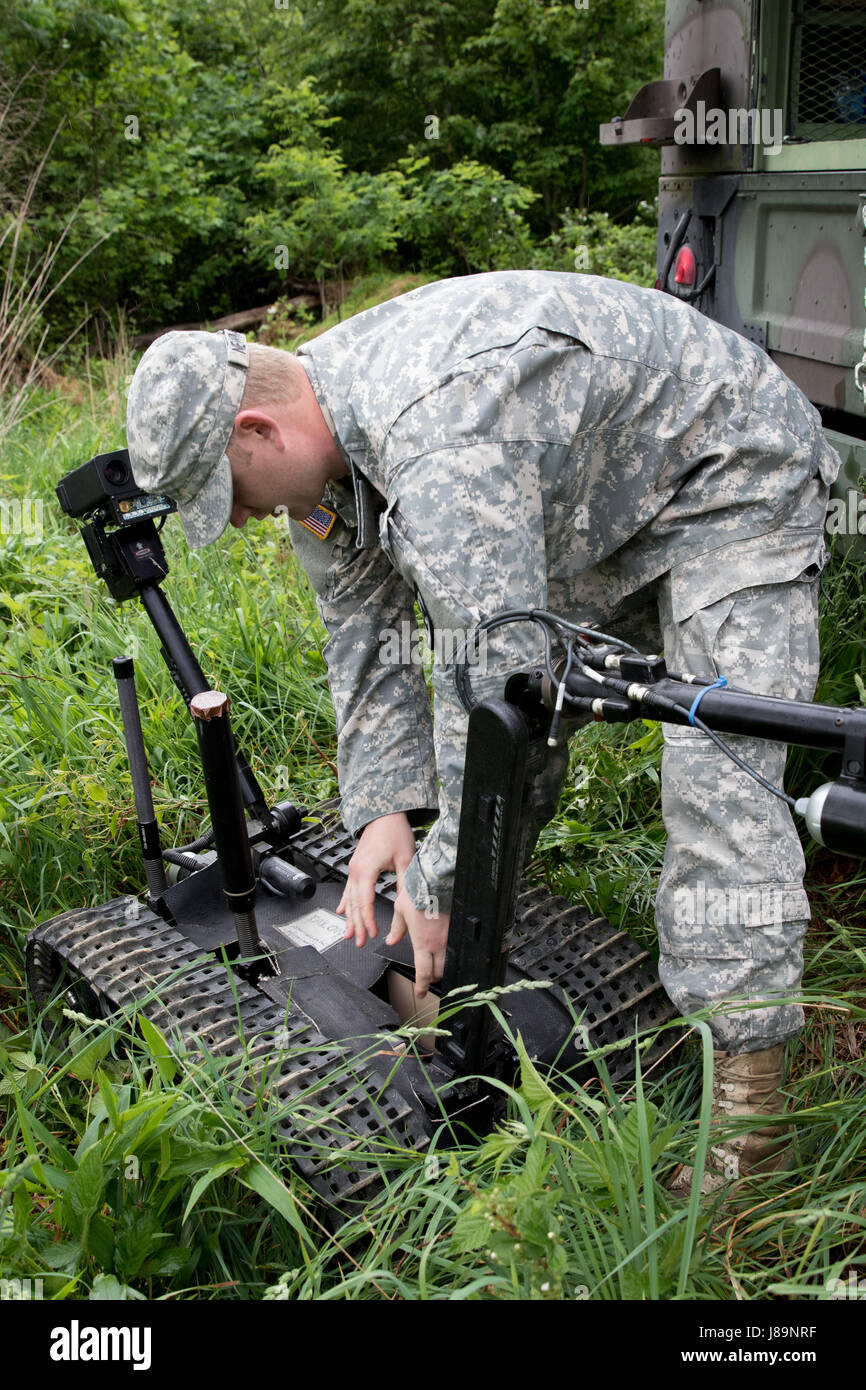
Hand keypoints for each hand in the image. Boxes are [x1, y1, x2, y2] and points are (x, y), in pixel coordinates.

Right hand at [337, 812, 416, 947]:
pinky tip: (342, 911)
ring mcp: (354, 869)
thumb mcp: (405, 861)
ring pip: (350, 898)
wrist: (385, 812)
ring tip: (349, 935)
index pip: (365, 903)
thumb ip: (405, 887)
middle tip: (360, 943)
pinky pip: (348, 889)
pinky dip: (345, 902)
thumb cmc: (395, 832)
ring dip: (350, 918)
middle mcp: (356, 871)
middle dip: (357, 925)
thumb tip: (407, 909)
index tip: (373, 935)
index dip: (368, 921)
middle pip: (354, 904)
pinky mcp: (356, 866)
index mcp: (365, 871)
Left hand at [386, 887, 449, 998]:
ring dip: (443, 968)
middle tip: (428, 979)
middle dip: (432, 979)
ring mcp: (450, 938)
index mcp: (422, 943)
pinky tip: (448, 951)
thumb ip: (396, 928)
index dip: (422, 987)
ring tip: (437, 967)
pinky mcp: (457, 929)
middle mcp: (438, 944)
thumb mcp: (400, 911)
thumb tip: (390, 939)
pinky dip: (451, 954)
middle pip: (439, 973)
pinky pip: (455, 948)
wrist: (437, 880)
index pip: (424, 974)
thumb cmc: (418, 893)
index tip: (420, 993)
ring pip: (449, 963)